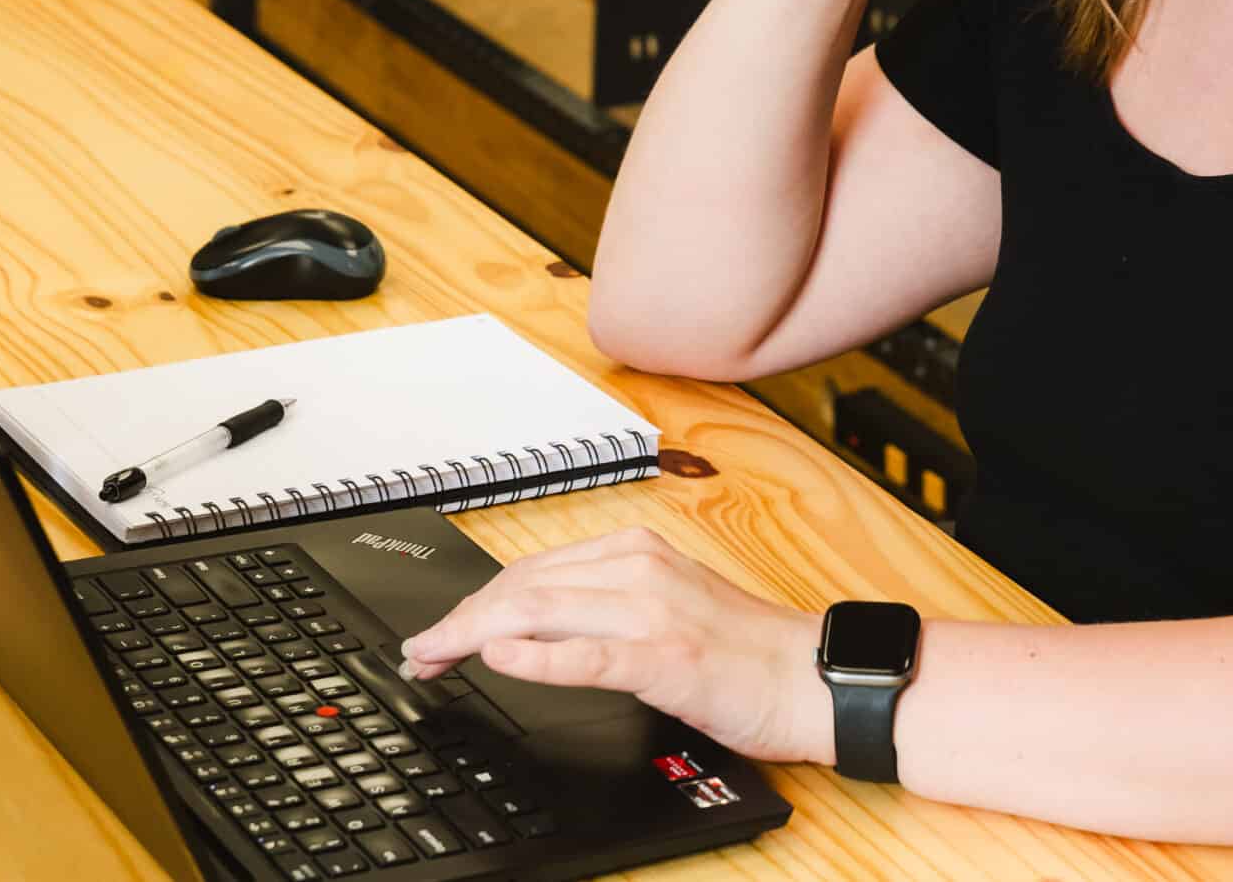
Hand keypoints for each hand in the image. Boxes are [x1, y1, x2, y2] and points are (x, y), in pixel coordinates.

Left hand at [399, 527, 832, 765]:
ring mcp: (652, 611)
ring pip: (542, 610)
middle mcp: (639, 570)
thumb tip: (535, 626)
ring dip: (474, 635)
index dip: (474, 603)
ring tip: (436, 657)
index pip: (532, 572)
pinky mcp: (665, 657)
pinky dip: (537, 655)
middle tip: (419, 653)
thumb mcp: (668, 608)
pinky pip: (587, 654)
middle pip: (524, 587)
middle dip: (459, 620)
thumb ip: (607, 607)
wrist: (814, 680)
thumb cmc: (747, 655)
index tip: (438, 632)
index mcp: (638, 553)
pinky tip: (500, 658)